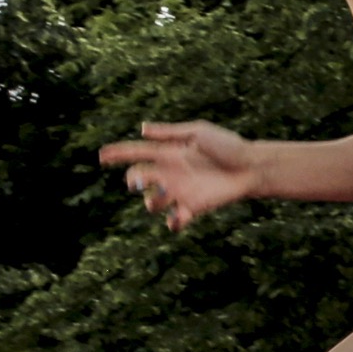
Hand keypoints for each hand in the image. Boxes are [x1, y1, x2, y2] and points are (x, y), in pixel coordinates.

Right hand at [100, 120, 263, 227]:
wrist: (250, 166)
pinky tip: (176, 218)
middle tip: (137, 181)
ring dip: (151, 201)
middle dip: (133, 181)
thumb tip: (142, 129)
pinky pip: (175, 220)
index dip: (118, 154)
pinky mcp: (193, 207)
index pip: (137, 153)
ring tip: (163, 196)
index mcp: (168, 153)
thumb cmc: (227, 145)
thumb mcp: (198, 133)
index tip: (101, 156)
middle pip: (139, 179)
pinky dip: (172, 222)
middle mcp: (170, 173)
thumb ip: (170, 133)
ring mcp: (180, 192)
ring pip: (151, 202)